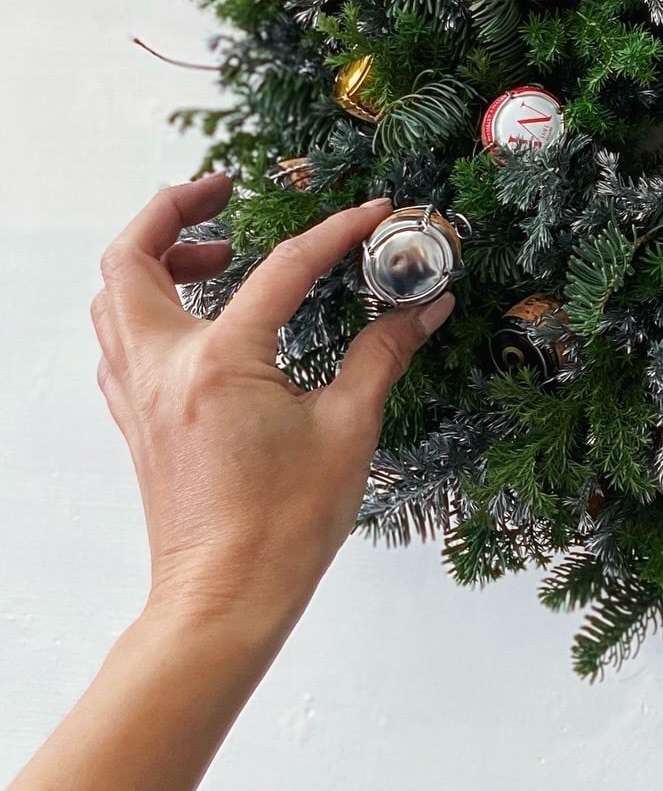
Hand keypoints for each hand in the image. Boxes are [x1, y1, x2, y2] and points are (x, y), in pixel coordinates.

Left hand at [92, 174, 453, 644]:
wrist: (224, 601)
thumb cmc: (284, 527)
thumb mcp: (349, 430)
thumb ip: (383, 354)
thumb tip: (421, 307)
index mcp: (219, 363)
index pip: (281, 266)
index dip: (335, 231)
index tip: (373, 213)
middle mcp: (163, 368)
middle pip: (131, 256)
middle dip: (174, 207)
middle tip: (226, 189)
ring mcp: (139, 395)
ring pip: (113, 295)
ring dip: (154, 254)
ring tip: (216, 247)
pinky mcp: (137, 420)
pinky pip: (118, 340)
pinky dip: (148, 306)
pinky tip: (198, 316)